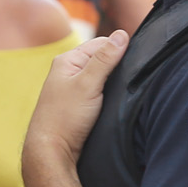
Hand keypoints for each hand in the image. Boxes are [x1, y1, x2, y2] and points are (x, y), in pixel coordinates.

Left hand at [22, 32, 128, 176]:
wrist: (51, 152)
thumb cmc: (65, 118)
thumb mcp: (88, 84)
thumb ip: (105, 59)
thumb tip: (121, 34)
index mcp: (67, 60)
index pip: (101, 43)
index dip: (119, 49)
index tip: (135, 60)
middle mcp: (69, 71)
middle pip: (102, 59)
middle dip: (118, 65)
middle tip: (131, 78)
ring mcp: (73, 88)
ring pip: (102, 76)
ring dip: (114, 81)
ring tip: (125, 90)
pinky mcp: (79, 104)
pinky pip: (99, 91)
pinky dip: (109, 93)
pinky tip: (116, 100)